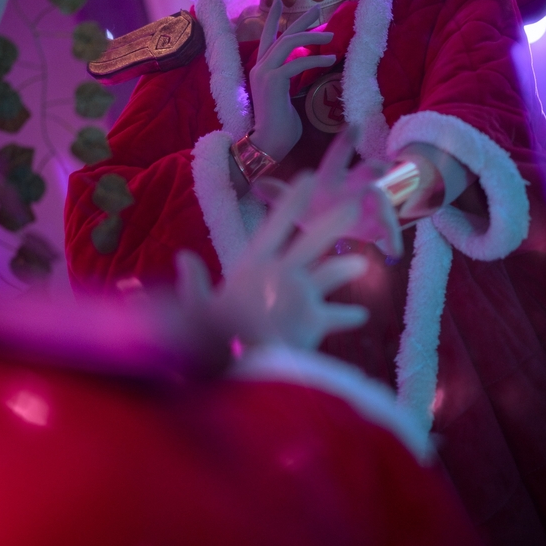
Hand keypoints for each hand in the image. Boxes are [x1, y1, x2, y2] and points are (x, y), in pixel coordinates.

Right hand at [174, 172, 369, 351]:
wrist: (237, 367)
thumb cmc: (212, 339)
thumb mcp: (196, 307)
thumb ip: (192, 281)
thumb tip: (182, 257)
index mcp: (252, 265)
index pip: (274, 225)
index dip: (292, 201)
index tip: (307, 178)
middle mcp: (279, 273)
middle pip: (312, 240)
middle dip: (334, 220)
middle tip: (355, 204)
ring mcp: (300, 295)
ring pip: (332, 272)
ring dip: (347, 267)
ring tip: (363, 264)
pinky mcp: (315, 320)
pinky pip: (338, 316)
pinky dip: (349, 317)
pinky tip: (361, 316)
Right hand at [248, 0, 335, 161]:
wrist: (269, 142)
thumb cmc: (280, 125)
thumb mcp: (283, 95)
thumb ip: (287, 78)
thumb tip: (301, 67)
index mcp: (260, 69)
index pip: (266, 37)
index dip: (273, 19)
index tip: (279, 1)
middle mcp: (259, 67)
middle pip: (281, 35)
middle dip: (300, 20)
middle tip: (318, 10)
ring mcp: (264, 72)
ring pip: (289, 42)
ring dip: (312, 36)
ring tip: (331, 36)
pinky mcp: (273, 81)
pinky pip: (297, 62)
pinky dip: (316, 58)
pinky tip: (330, 58)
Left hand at [256, 126, 402, 257]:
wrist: (336, 226)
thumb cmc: (317, 208)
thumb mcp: (299, 206)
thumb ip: (282, 196)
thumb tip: (256, 184)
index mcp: (332, 180)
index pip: (336, 159)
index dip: (344, 144)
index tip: (354, 127)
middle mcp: (354, 187)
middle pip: (365, 174)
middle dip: (372, 170)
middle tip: (379, 168)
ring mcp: (369, 204)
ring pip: (381, 201)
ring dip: (384, 209)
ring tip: (384, 224)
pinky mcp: (379, 224)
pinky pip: (387, 229)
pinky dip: (391, 239)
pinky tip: (393, 251)